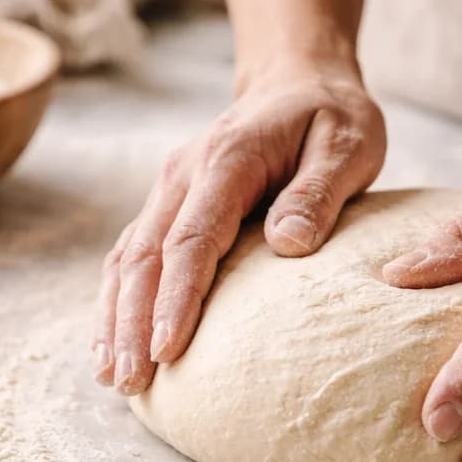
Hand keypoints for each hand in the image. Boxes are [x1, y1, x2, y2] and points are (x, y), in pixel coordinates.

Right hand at [93, 60, 384, 394]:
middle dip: (131, 321)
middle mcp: (184, 173)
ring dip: (115, 317)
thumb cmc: (331, 117)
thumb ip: (318, 193)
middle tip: (130, 381)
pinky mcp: (169, 205)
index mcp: (227, 159)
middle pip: (144, 255)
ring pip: (127, 258)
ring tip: (113, 376)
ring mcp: (170, 189)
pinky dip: (117, 300)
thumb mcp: (348, 145)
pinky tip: (115, 343)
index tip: (166, 349)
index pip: (192, 238)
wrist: (300, 81)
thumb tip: (288, 244)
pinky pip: (133, 254)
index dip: (176, 297)